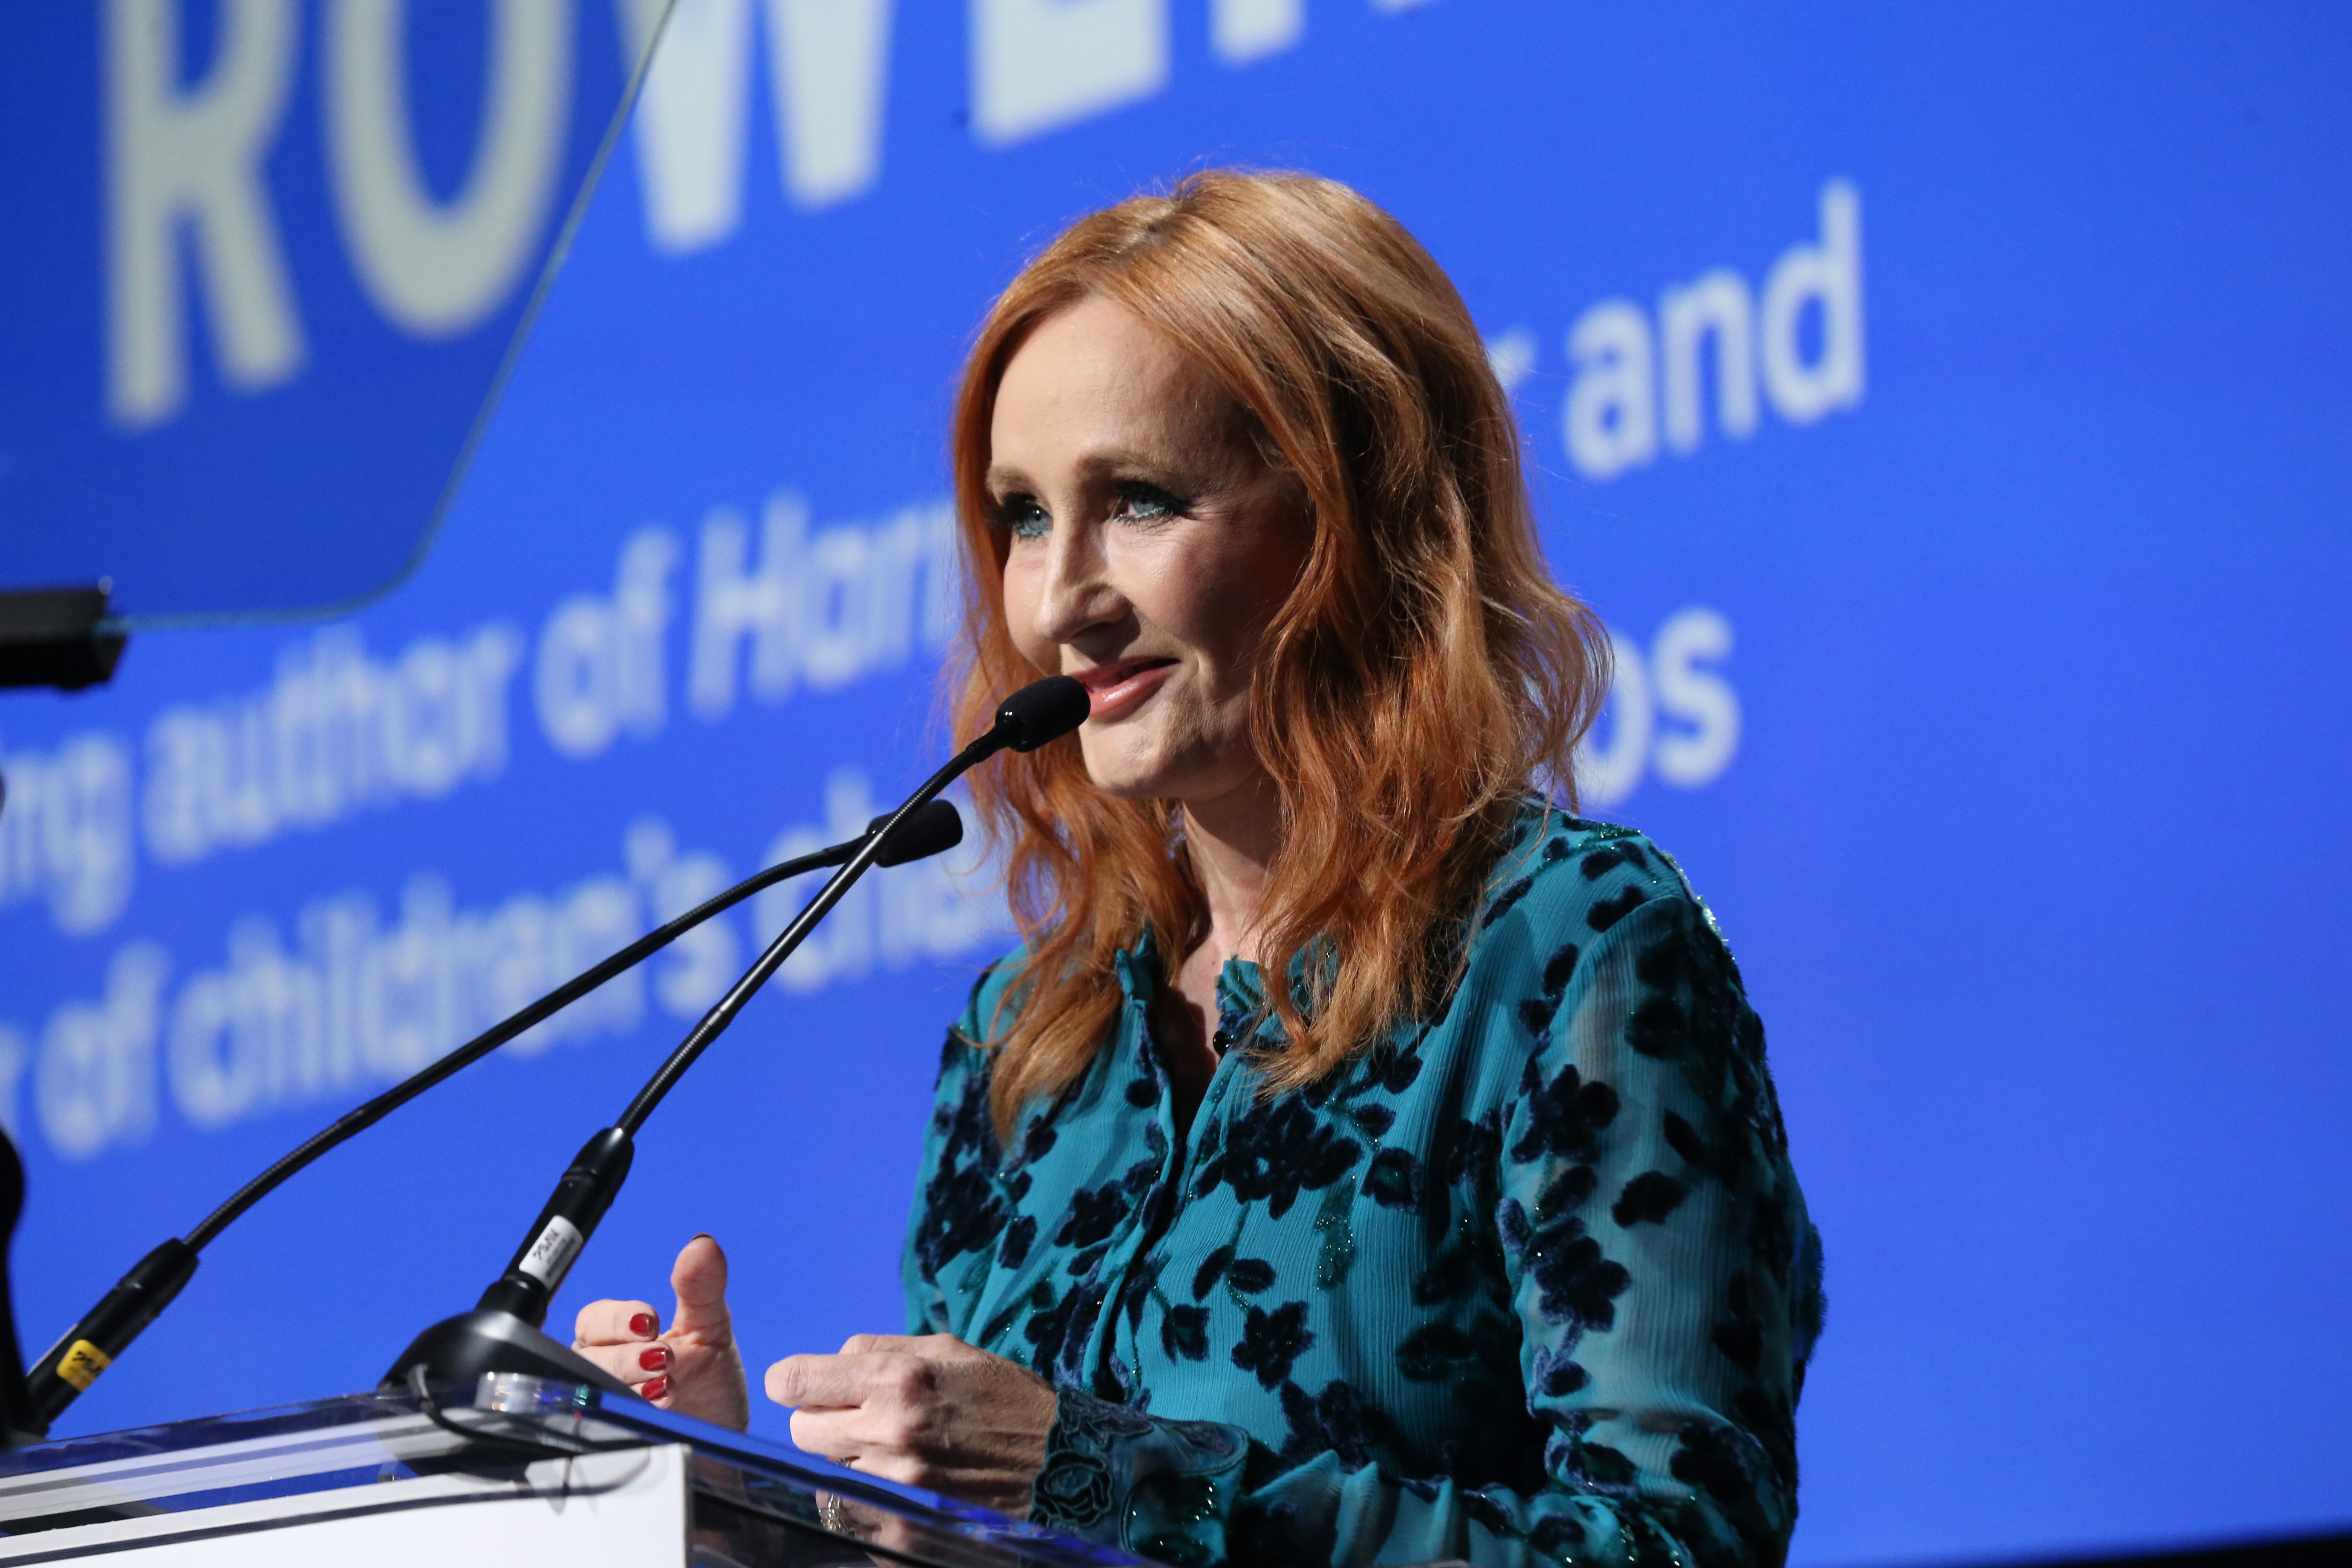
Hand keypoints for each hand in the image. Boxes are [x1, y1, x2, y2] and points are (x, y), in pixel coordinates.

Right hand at [573, 1234, 749, 1431]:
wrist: (724, 1438)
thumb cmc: (708, 1380)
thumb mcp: (709, 1328)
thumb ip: (702, 1287)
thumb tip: (701, 1244)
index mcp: (616, 1335)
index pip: (595, 1319)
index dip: (619, 1319)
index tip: (651, 1321)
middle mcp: (600, 1368)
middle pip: (588, 1356)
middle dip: (626, 1357)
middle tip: (664, 1359)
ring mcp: (604, 1405)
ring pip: (592, 1391)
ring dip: (629, 1387)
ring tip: (666, 1387)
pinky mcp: (611, 1439)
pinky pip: (602, 1429)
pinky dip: (631, 1418)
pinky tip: (658, 1413)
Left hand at [766, 1333, 1055, 1516]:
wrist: (1064, 1465)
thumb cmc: (1006, 1398)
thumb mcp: (949, 1350)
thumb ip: (882, 1349)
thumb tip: (832, 1358)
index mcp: (897, 1378)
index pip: (793, 1381)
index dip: (796, 1383)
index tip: (808, 1387)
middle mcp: (889, 1431)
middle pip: (802, 1431)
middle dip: (823, 1422)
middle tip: (858, 1420)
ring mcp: (895, 1486)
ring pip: (827, 1473)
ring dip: (850, 1462)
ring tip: (894, 1454)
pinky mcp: (903, 1527)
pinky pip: (852, 1512)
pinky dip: (868, 1500)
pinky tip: (904, 1485)